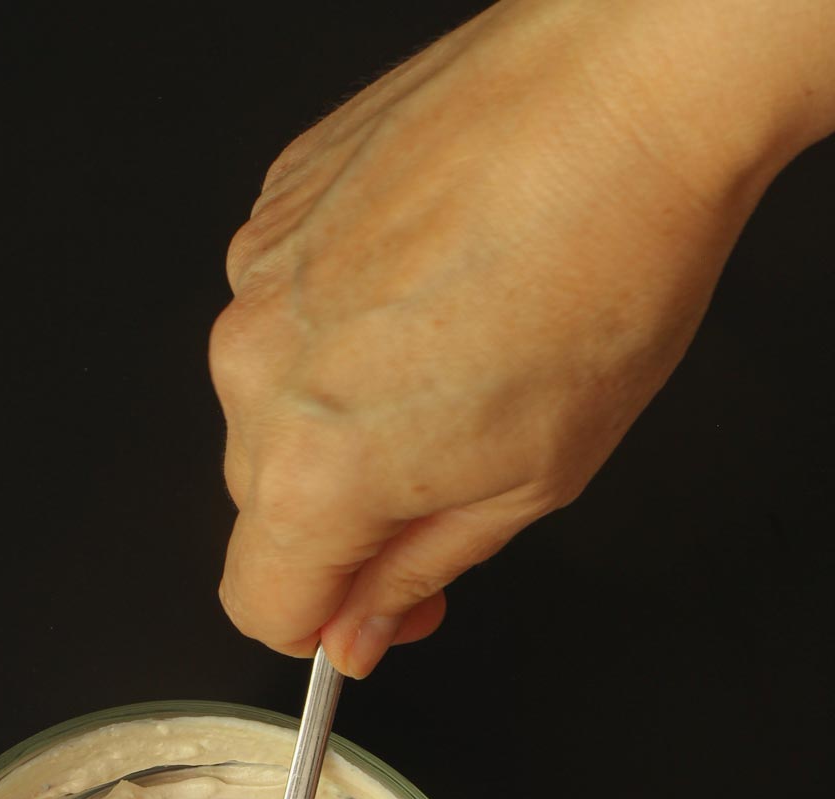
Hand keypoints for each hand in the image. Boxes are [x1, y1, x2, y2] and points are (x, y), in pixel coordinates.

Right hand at [210, 0, 833, 674]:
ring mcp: (255, 281)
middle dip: (342, 519)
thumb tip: (362, 626)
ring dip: (341, 412)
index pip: (260, 604)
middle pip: (264, 506)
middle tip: (447, 479)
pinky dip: (342, 322)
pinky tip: (432, 286)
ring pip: (270, 403)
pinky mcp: (274, 208)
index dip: (324, 623)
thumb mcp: (531, 483)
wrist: (623, 91)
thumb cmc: (604, 272)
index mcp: (314, 470)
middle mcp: (256, 374)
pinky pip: (284, 310)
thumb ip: (418, 572)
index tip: (375, 609)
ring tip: (454, 355)